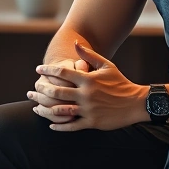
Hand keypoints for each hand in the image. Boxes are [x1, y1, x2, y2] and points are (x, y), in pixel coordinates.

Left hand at [32, 41, 148, 130]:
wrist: (136, 103)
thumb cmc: (120, 82)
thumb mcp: (106, 65)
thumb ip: (88, 55)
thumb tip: (75, 43)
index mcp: (87, 79)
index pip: (62, 72)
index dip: (48, 70)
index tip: (38, 70)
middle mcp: (85, 94)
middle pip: (56, 91)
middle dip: (41, 90)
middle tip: (32, 91)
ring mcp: (88, 109)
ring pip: (61, 110)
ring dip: (45, 109)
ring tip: (36, 107)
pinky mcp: (92, 122)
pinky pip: (72, 125)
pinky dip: (60, 126)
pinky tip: (51, 125)